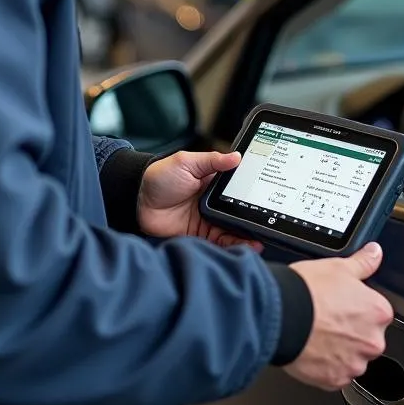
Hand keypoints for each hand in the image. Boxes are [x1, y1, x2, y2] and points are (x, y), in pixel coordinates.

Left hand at [138, 150, 261, 249]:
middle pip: (238, 213)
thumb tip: (236, 156)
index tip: (267, 200)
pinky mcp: (199, 236)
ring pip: (232, 230)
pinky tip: (242, 248)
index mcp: (213, 183)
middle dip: (253, 220)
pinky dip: (231, 246)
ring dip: (246, 236)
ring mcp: (207, 221)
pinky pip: (219, 243)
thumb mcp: (187, 163)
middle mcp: (214, 203)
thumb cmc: (159, 177)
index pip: (239, 190)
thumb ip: (212, 160)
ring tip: (259, 240)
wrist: (136, 200)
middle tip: (267, 225)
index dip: (253, 196)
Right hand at [284, 242, 393, 390]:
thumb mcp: (338, 266)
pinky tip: (312, 349)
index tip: (342, 304)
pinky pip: (335, 374)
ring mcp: (354, 363)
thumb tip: (375, 252)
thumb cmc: (308, 292)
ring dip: (339, 350)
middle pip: (367, 337)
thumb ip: (363, 262)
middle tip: (327, 318)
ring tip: (317, 334)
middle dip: (351, 331)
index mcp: (378, 312)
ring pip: (351, 357)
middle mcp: (372, 341)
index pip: (376, 311)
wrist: (281, 316)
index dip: (357, 306)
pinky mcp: (335, 380)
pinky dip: (325, 366)